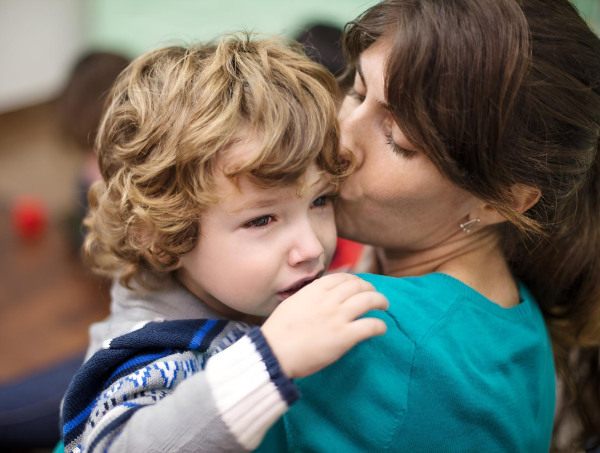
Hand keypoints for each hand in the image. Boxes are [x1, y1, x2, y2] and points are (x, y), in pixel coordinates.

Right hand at [261, 273, 387, 378]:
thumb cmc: (278, 331)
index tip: (359, 285)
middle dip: (370, 289)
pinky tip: (381, 329)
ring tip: (384, 306)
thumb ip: (309, 296)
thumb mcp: (292, 303)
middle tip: (375, 296)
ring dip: (381, 301)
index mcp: (314, 290)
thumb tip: (320, 296)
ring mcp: (337, 317)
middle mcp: (329, 299)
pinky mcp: (344, 337)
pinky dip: (380, 325)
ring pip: (369, 300)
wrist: (274, 351)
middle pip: (359, 286)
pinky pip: (371, 325)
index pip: (343, 277)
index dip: (355, 280)